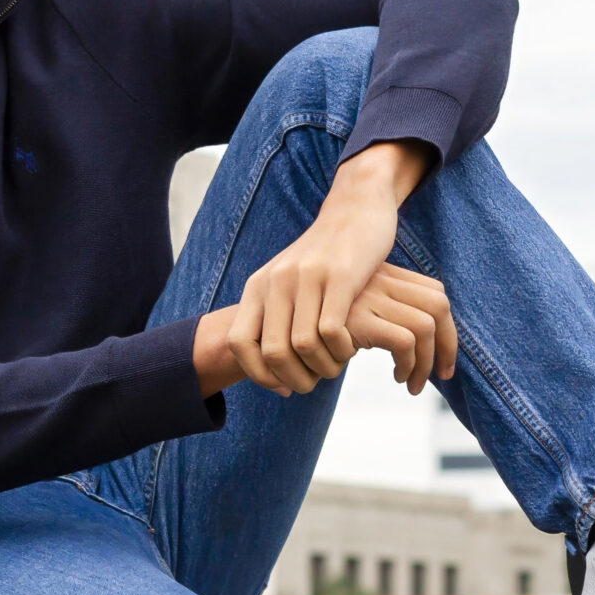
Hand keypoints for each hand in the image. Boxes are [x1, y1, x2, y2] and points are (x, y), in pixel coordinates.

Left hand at [189, 141, 458, 396]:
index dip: (257, 375)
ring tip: (335, 366)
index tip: (282, 387)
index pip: (238, 343)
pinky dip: (340, 350)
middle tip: (315, 382)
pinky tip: (351, 348)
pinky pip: (331, 330)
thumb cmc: (325, 255)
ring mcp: (308, 277)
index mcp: (259, 284)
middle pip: (272, 352)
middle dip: (295, 379)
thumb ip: (273, 312)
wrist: (356, 207)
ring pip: (302, 346)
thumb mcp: (287, 279)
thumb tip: (264, 360)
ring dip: (322, 368)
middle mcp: (277, 280)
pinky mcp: (341, 275)